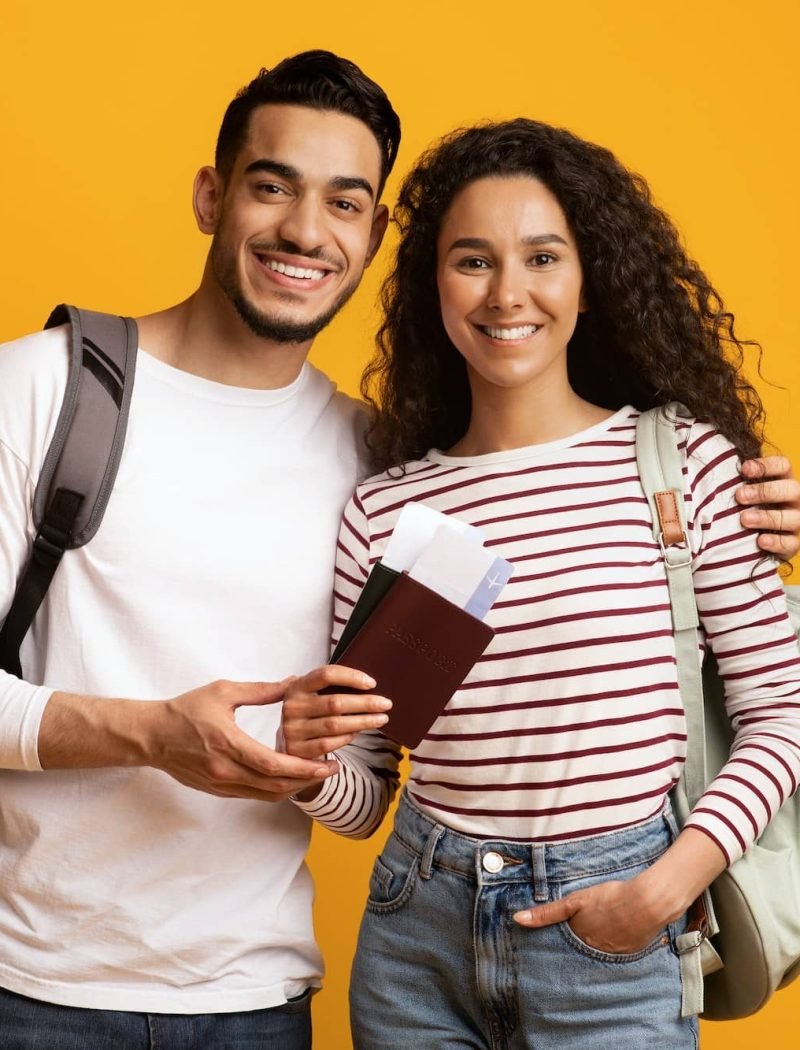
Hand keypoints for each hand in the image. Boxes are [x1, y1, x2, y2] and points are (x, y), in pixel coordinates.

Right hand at [146, 679, 338, 801]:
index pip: (273, 765)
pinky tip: (289, 778)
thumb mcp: (223, 692)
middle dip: (307, 780)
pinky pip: (253, 795)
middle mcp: (225, 770)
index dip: (304, 768)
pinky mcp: (217, 791)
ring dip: (294, 788)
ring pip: (266, 795)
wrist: (152, 736)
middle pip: (275, 785)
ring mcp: (220, 784)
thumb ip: (260, 691)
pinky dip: (275, 789)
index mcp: (228, 743)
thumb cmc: (185, 710)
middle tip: (331, 771)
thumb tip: (292, 683)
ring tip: (316, 775)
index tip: (327, 764)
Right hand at [281, 665, 390, 759]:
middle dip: (365, 703)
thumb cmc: (308, 715)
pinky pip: (328, 744)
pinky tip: (358, 733)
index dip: (351, 677)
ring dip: (362, 722)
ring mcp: (292, 729)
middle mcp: (292, 707)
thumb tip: (369, 685)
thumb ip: (330, 688)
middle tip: (386, 704)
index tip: (372, 683)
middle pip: (335, 702)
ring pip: (335, 725)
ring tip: (380, 719)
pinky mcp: (297, 750)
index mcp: (297, 686)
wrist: (285, 746)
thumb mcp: (311, 696)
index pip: (326, 675)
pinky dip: (346, 738)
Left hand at [513, 877, 668, 955]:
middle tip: (570, 949)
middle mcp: (594, 953)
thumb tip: (517, 919)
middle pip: (579, 954)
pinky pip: (615, 955)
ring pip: (596, 955)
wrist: (647, 904)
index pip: (562, 949)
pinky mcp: (630, 953)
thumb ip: (547, 912)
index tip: (544, 954)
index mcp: (579, 940)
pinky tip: (612, 939)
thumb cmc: (609, 898)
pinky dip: (611, 949)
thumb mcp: (575, 902)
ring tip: (592, 942)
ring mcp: (613, 955)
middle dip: (573, 954)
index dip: (555, 948)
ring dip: (592, 951)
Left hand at [737, 455, 799, 558]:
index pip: (783, 466)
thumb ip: (736, 482)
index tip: (744, 469)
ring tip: (744, 519)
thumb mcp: (745, 493)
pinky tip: (760, 541)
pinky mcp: (794, 543)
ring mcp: (797, 522)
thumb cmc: (747, 508)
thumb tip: (712, 469)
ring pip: (792, 518)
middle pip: (790, 489)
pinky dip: (776, 542)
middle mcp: (795, 500)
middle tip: (739, 496)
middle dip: (765, 491)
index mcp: (783, 481)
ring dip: (767, 518)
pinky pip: (790, 543)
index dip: (766, 466)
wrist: (754, 541)